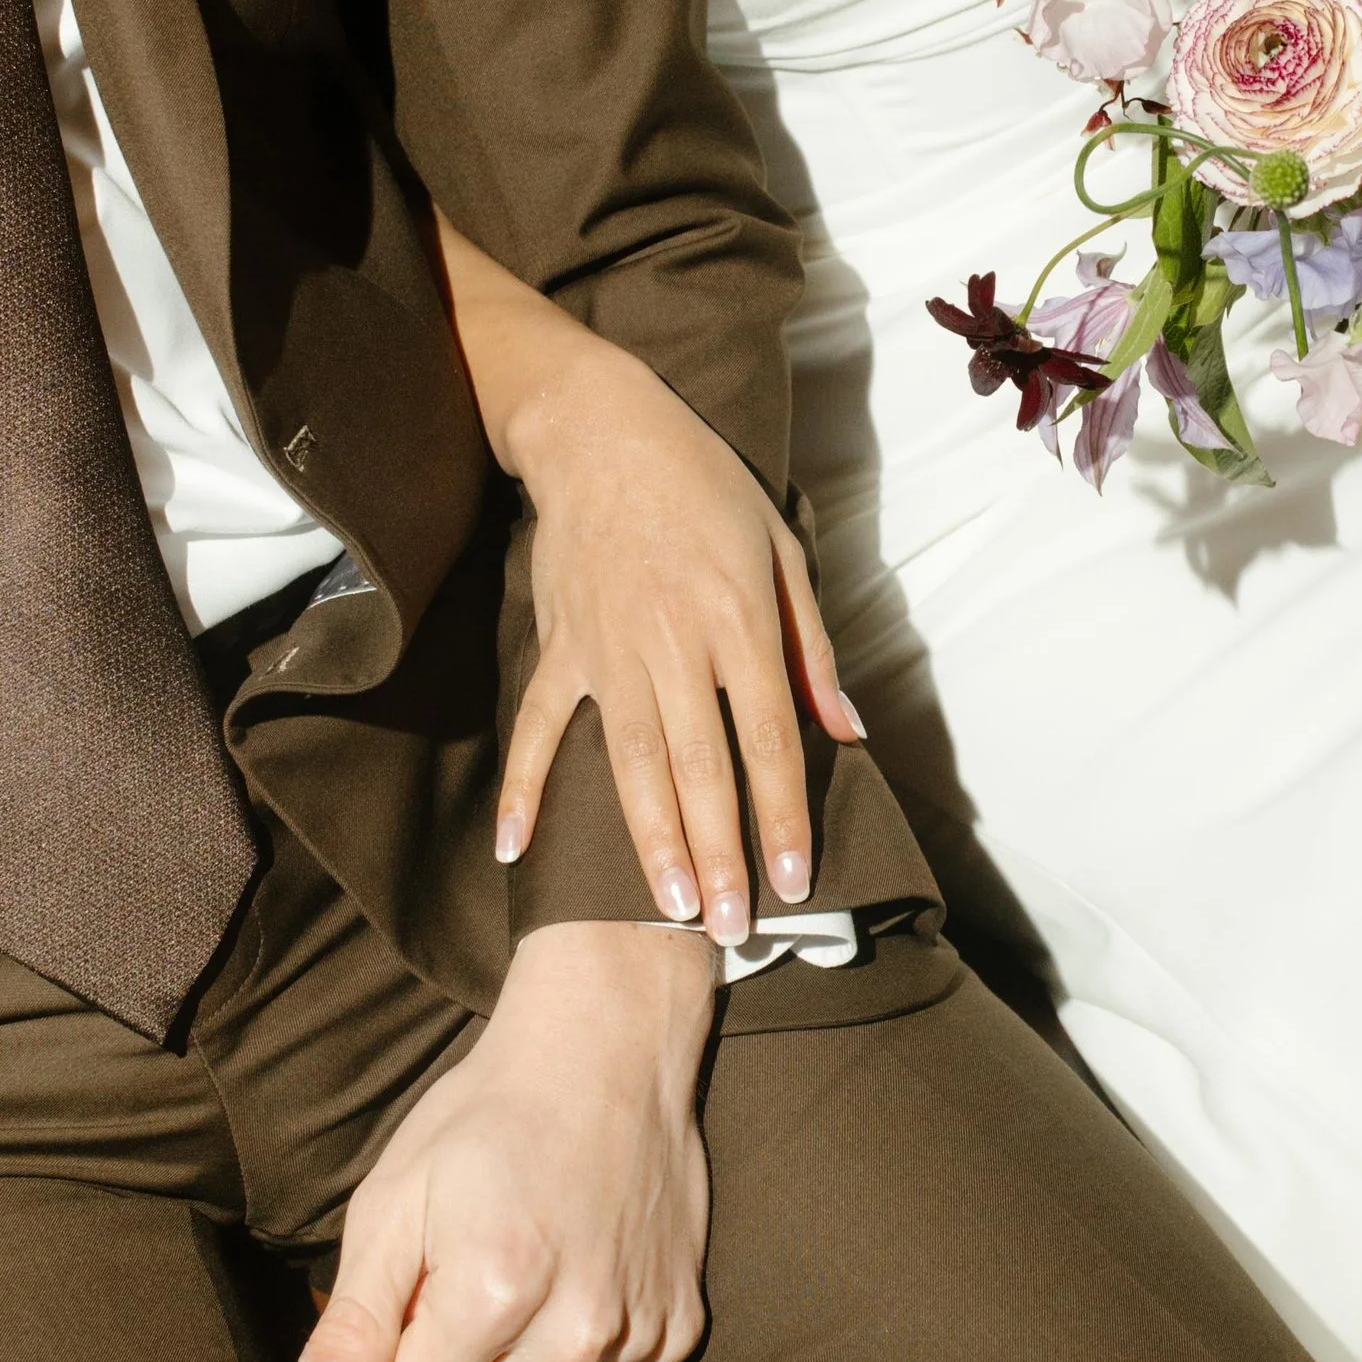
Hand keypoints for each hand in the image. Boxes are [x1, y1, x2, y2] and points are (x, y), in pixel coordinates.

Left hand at [274, 922, 717, 1361]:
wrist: (606, 1055)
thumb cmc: (485, 1119)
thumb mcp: (393, 1204)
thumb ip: (352, 1323)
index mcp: (491, 1297)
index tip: (407, 1302)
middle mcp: (575, 1333)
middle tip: (457, 1284)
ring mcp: (636, 1335)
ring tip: (513, 1285)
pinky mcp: (679, 1331)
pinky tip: (563, 1303)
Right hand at [439, 221, 864, 945]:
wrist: (601, 432)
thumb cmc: (706, 489)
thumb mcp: (783, 549)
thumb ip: (813, 648)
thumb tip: (846, 730)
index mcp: (740, 621)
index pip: (770, 739)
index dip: (784, 816)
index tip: (795, 880)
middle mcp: (675, 645)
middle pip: (703, 769)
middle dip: (720, 855)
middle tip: (732, 930)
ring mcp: (608, 651)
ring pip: (631, 764)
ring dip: (650, 841)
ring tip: (668, 910)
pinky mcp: (559, 648)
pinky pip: (536, 729)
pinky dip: (523, 789)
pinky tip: (515, 850)